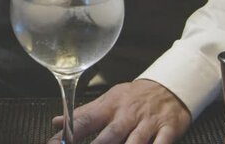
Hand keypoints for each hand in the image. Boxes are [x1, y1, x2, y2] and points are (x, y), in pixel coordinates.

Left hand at [49, 80, 191, 143]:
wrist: (169, 86)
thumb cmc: (135, 97)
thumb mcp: (109, 100)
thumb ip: (84, 113)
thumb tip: (57, 122)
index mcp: (110, 107)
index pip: (85, 120)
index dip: (69, 133)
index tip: (55, 143)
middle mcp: (127, 115)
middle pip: (110, 134)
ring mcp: (148, 123)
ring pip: (135, 142)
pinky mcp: (168, 129)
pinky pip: (162, 142)